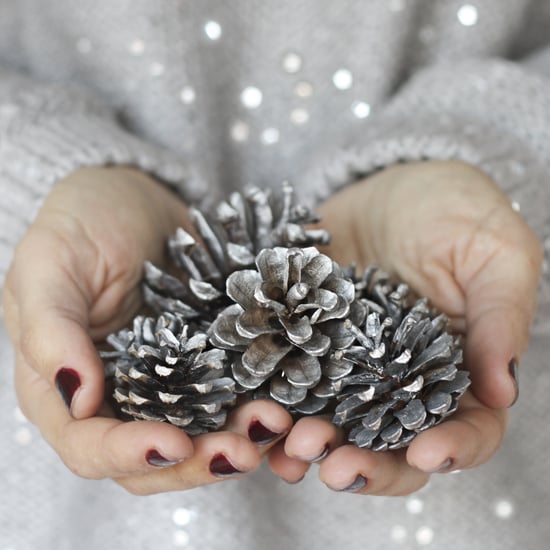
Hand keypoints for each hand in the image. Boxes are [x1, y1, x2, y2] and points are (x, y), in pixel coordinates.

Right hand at [2, 166, 291, 493]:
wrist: (140, 200)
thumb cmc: (83, 223)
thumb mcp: (50, 264)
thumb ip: (50, 330)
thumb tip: (76, 397)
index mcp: (67, 387)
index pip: (90, 445)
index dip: (130, 454)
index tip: (175, 443)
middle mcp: (121, 397)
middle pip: (155, 457)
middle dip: (199, 461)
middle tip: (245, 449)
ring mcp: (171, 383)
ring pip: (203, 436)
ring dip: (239, 440)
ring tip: (276, 423)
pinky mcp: (211, 363)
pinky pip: (235, 397)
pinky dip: (259, 404)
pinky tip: (287, 399)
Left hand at [268, 160, 541, 494]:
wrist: (386, 190)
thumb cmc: (454, 212)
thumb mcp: (492, 254)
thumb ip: (500, 317)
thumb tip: (503, 390)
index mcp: (458, 369)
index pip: (468, 426)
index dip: (453, 449)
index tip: (426, 454)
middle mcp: (401, 380)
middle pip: (391, 442)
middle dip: (366, 463)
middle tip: (337, 467)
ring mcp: (349, 367)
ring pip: (334, 424)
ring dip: (313, 446)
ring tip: (290, 450)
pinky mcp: (306, 345)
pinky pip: (289, 383)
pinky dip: (274, 407)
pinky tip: (258, 419)